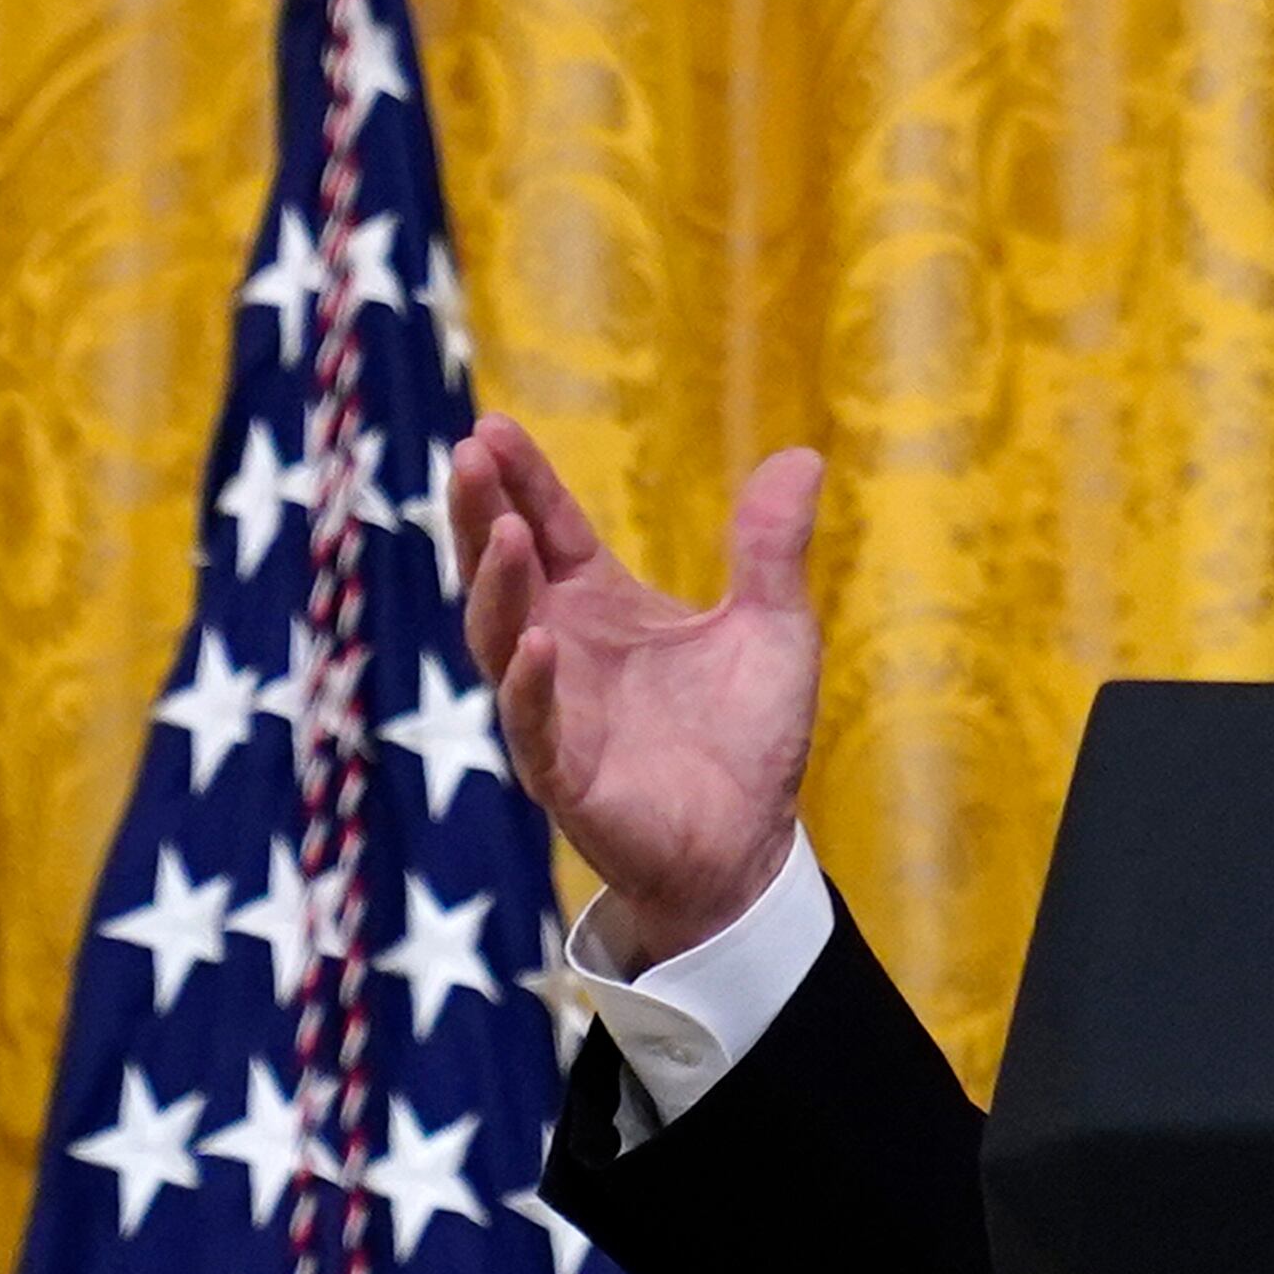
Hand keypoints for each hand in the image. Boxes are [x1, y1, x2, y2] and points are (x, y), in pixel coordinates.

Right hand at [449, 416, 825, 964]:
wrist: (749, 848)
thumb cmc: (747, 737)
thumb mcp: (774, 627)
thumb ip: (773, 547)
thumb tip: (801, 454)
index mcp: (600, 607)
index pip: (550, 528)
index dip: (522, 481)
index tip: (491, 426)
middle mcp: (561, 650)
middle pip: (506, 570)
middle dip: (484, 513)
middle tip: (471, 453)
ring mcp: (554, 712)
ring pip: (502, 639)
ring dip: (501, 586)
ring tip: (507, 531)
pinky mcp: (564, 776)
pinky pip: (533, 727)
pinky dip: (532, 685)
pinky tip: (537, 643)